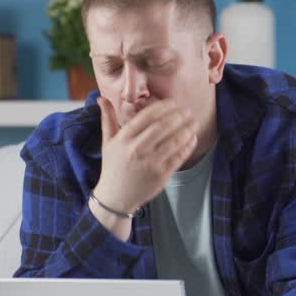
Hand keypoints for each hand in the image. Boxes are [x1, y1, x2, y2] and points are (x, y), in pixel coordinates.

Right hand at [93, 97, 196, 214]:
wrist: (115, 197)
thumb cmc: (113, 167)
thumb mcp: (107, 142)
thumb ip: (107, 119)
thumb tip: (101, 98)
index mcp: (124, 139)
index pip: (146, 117)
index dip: (162, 108)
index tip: (173, 102)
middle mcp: (137, 150)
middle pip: (162, 127)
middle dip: (178, 116)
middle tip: (188, 110)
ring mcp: (150, 163)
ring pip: (174, 141)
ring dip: (187, 129)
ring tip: (194, 122)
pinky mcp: (161, 175)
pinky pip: (178, 157)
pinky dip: (187, 146)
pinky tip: (192, 138)